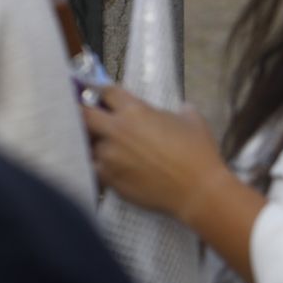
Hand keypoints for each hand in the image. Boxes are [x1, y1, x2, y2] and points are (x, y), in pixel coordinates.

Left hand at [82, 86, 229, 222]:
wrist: (197, 190)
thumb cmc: (199, 152)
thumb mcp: (193, 121)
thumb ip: (179, 110)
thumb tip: (180, 110)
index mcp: (136, 111)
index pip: (107, 92)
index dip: (104, 92)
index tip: (105, 97)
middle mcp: (116, 130)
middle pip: (83, 114)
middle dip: (84, 112)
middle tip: (90, 116)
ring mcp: (108, 156)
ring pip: (88, 143)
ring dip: (96, 143)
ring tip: (110, 147)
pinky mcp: (108, 178)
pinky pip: (94, 167)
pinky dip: (100, 165)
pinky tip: (113, 166)